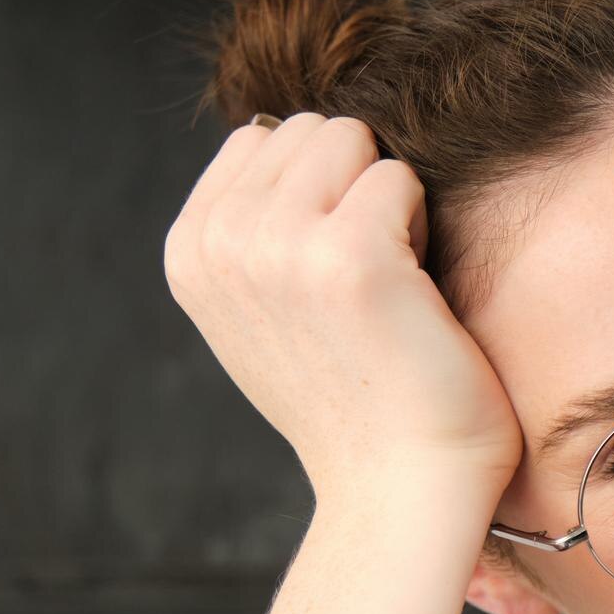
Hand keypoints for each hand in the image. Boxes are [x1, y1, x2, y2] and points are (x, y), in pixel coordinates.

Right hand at [162, 113, 523, 498]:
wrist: (400, 483)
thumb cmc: (357, 397)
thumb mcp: (263, 309)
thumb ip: (252, 227)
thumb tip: (272, 132)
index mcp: (189, 251)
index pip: (261, 138)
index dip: (319, 191)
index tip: (332, 273)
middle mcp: (220, 243)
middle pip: (309, 130)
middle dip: (354, 184)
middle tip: (370, 278)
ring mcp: (278, 245)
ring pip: (353, 141)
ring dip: (389, 199)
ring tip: (391, 282)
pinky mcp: (350, 254)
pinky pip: (400, 178)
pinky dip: (424, 225)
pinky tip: (416, 294)